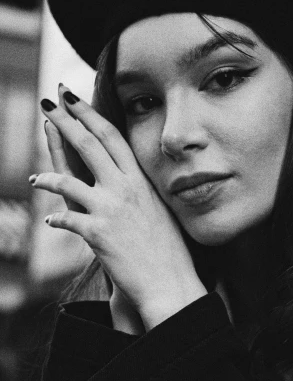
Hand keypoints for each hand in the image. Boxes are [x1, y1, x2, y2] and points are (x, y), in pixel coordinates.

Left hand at [32, 85, 206, 329]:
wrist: (171, 282)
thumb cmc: (169, 249)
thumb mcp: (159, 209)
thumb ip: (139, 190)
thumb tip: (127, 178)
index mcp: (140, 180)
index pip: (112, 136)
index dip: (90, 114)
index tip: (73, 98)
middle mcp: (125, 188)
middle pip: (88, 145)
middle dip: (65, 120)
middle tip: (48, 102)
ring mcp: (110, 209)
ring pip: (67, 181)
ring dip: (46, 178)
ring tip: (34, 179)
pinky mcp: (97, 233)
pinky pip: (66, 219)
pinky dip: (55, 221)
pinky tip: (50, 222)